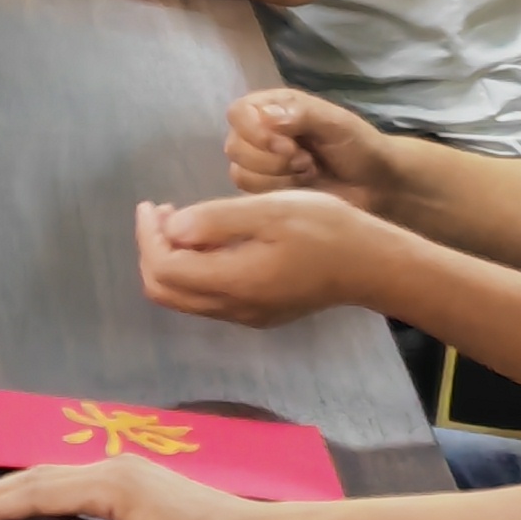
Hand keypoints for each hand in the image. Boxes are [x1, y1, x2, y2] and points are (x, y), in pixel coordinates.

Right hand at [0, 454, 305, 519]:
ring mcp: (123, 468)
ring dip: (10, 487)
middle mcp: (110, 467)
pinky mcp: (134, 478)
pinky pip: (71, 477)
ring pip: (52, 474)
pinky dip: (38, 486)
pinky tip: (30, 493)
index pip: (36, 495)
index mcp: (110, 485)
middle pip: (36, 477)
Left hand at [136, 191, 401, 327]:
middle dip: (152, 250)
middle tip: (161, 212)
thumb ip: (217, 221)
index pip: (164, 269)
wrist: (372, 265)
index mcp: (234, 282)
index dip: (148, 237)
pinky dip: (193, 269)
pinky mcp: (260, 312)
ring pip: (184, 298)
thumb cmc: (325, 230)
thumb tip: (173, 228)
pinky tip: (208, 239)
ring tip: (181, 221)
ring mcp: (248, 314)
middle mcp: (235, 308)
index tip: (152, 205)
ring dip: (171, 260)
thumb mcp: (270, 211)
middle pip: (165, 291)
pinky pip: (208, 298)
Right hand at [226, 83, 397, 205]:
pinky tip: (304, 187)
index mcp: (272, 107)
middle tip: (308, 160)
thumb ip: (301, 113)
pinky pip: (252, 195)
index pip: (238, 113)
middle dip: (273, 160)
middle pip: (235, 146)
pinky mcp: (264, 191)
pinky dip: (280, 192)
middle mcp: (259, 133)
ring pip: (241, 173)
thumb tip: (266, 118)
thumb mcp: (335, 122)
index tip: (288, 145)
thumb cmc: (358, 146)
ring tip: (309, 172)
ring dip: (279, 177)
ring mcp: (259, 164)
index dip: (254, 132)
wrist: (377, 186)